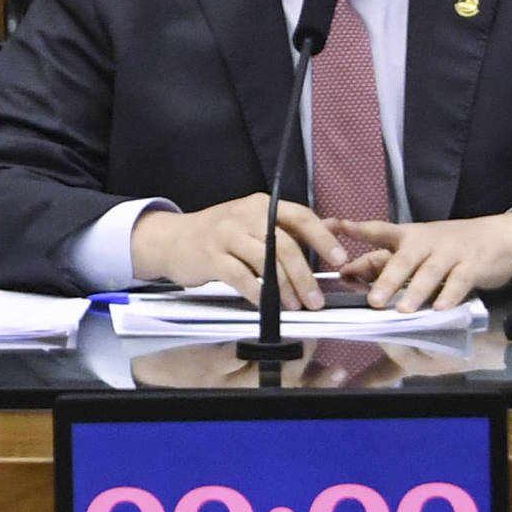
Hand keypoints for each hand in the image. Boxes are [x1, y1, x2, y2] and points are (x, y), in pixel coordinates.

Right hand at [128, 194, 346, 309]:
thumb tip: (328, 232)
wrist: (171, 239)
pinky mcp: (211, 257)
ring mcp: (226, 235)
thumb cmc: (217, 234)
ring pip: (265, 261)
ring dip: (284, 288)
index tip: (340, 258)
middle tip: (315, 299)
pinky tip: (266, 306)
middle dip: (304, 275)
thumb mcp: (251, 223)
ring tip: (294, 306)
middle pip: (284, 244)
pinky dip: (257, 293)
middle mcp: (245, 216)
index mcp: (261, 205)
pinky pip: (241, 277)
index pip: (300, 217)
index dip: (323, 238)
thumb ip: (285, 229)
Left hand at [329, 212, 511, 312]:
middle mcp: (427, 241)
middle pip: (404, 259)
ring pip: (430, 272)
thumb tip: (347, 273)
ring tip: (403, 309)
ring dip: (416, 291)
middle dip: (387, 280)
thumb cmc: (449, 246)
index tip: (333, 226)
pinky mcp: (473, 264)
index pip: (379, 230)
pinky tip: (440, 308)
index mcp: (410, 235)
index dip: (356, 228)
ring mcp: (451, 252)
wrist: (498, 237)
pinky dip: (450, 295)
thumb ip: (385, 260)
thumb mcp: (418, 247)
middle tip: (373, 300)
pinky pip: (459, 280)